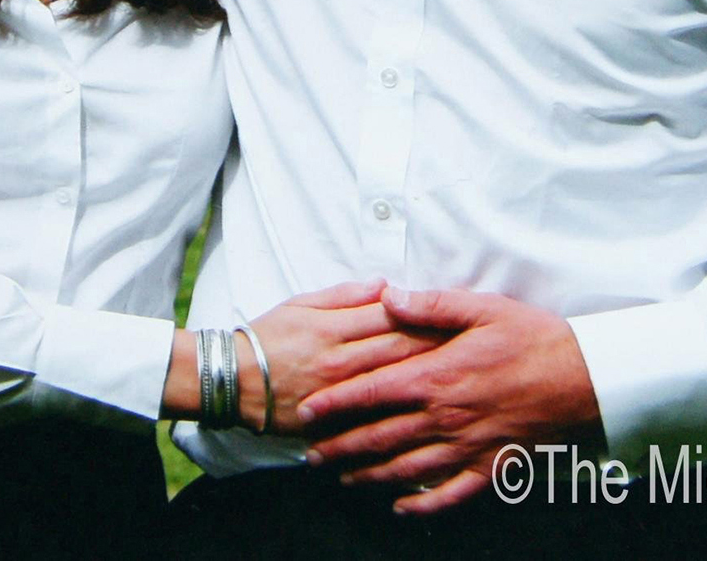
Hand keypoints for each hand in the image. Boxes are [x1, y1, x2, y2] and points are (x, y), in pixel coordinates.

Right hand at [242, 280, 442, 435]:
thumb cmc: (268, 336)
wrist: (233, 380)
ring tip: (462, 377)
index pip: (390, 317)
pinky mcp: (333, 422)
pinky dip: (402, 418)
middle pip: (399, 351)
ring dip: (428, 380)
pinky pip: (374, 420)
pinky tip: (429, 416)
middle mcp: (341, 361)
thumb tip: (385, 285)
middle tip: (473, 345)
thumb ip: (344, 295)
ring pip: (393, 387)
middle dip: (439, 347)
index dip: (425, 314)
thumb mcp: (301, 303)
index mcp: (334, 328)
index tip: (455, 314)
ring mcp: (339, 395)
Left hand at [298, 287, 601, 514]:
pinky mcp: (491, 466)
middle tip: (312, 454)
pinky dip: (424, 505)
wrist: (582, 377)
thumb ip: (429, 305)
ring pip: (407, 469)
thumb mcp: (480, 308)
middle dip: (342, 447)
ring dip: (371, 475)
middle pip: (381, 437)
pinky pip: (451, 494)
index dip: (337, 404)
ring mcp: (467, 446)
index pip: (373, 393)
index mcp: (438, 376)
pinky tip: (403, 508)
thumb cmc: (532, 337)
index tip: (309, 412)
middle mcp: (446, 416)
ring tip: (344, 477)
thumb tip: (387, 297)